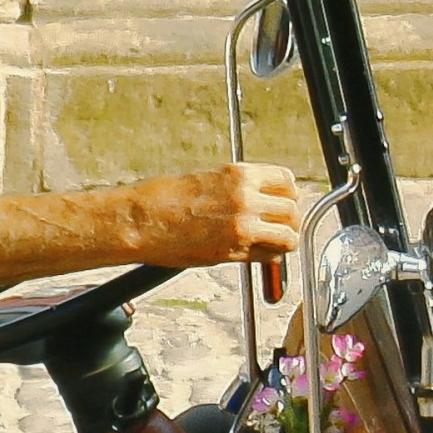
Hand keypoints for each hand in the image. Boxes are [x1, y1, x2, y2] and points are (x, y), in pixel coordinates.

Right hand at [134, 162, 308, 267]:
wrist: (139, 220)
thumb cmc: (161, 199)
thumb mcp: (205, 178)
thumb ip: (236, 188)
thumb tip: (255, 198)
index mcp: (239, 175)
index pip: (286, 180)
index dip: (288, 193)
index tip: (284, 200)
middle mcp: (246, 199)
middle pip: (292, 209)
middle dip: (291, 219)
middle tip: (283, 225)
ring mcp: (242, 227)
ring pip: (289, 236)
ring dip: (285, 240)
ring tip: (275, 243)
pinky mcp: (232, 252)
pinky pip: (269, 257)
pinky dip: (270, 257)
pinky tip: (260, 254)